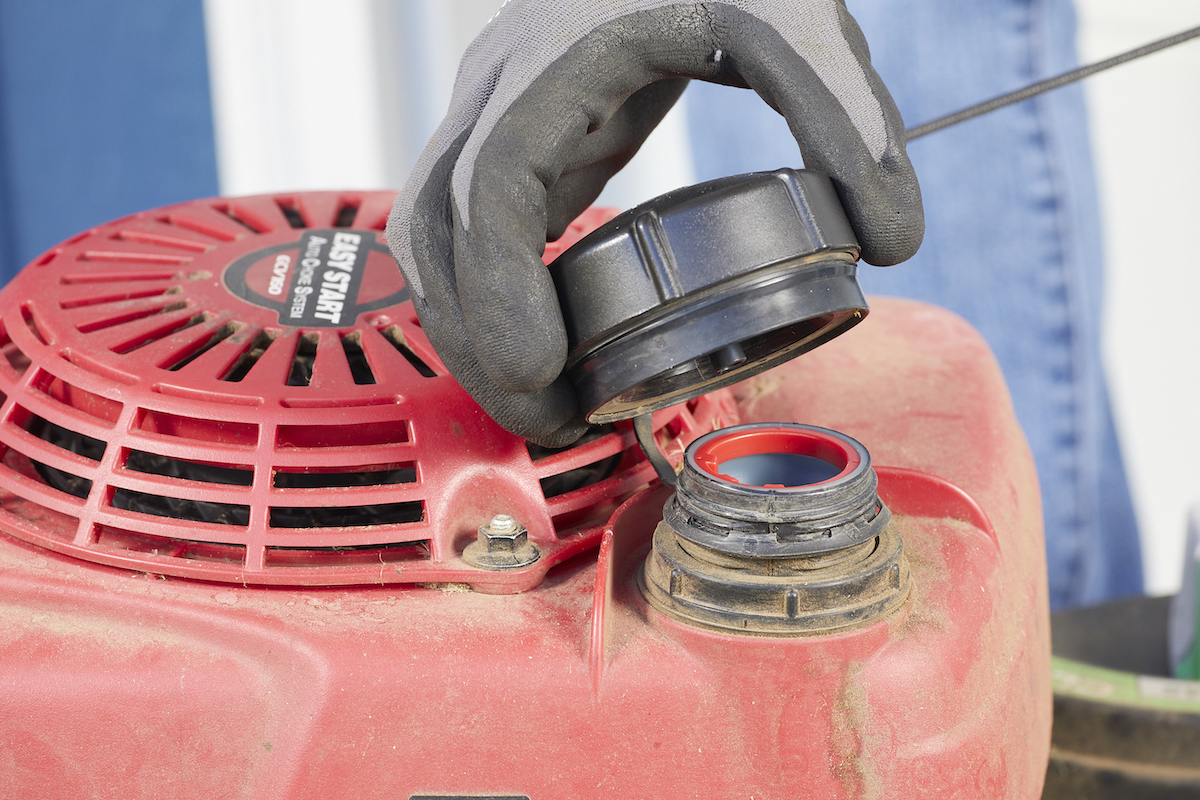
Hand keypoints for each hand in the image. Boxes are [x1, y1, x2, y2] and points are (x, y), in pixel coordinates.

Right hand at [387, 0, 922, 446]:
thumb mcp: (795, 15)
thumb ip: (846, 117)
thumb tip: (891, 240)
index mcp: (555, 60)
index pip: (489, 186)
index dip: (498, 289)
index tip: (538, 372)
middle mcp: (503, 86)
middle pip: (434, 228)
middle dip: (473, 336)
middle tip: (546, 420)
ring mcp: (498, 108)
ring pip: (432, 232)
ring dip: (469, 325)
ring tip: (543, 400)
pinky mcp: (519, 131)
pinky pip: (469, 225)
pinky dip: (489, 293)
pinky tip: (546, 340)